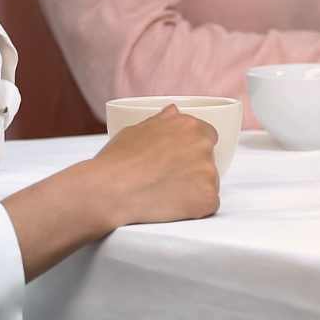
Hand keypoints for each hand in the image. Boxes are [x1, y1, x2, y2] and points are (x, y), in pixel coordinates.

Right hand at [92, 105, 219, 227]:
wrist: (110, 190)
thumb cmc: (117, 161)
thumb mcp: (137, 130)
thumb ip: (162, 121)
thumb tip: (173, 111)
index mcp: (189, 126)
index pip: (206, 136)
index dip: (192, 150)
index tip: (178, 161)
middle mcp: (203, 146)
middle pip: (208, 160)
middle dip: (192, 170)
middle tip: (167, 180)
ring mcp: (208, 172)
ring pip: (208, 183)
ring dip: (192, 190)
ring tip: (165, 195)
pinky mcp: (207, 198)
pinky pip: (208, 205)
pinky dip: (194, 208)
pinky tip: (172, 208)